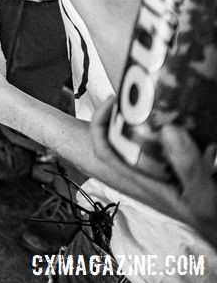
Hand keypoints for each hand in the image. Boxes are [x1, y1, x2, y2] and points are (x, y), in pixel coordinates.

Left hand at [88, 97, 216, 243]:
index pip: (105, 150)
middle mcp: (143, 170)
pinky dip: (164, 126)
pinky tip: (177, 116)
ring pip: (139, 136)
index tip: (112, 100)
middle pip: (118, 137)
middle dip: (121, 113)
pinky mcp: (172, 163)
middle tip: (136, 90)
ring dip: (143, 117)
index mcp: (141, 178)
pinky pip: (160, 140)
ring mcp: (157, 166)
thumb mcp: (200, 196)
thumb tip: (169, 130)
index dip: (100, 124)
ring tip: (155, 97)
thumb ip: (187, 167)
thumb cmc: (209, 216)